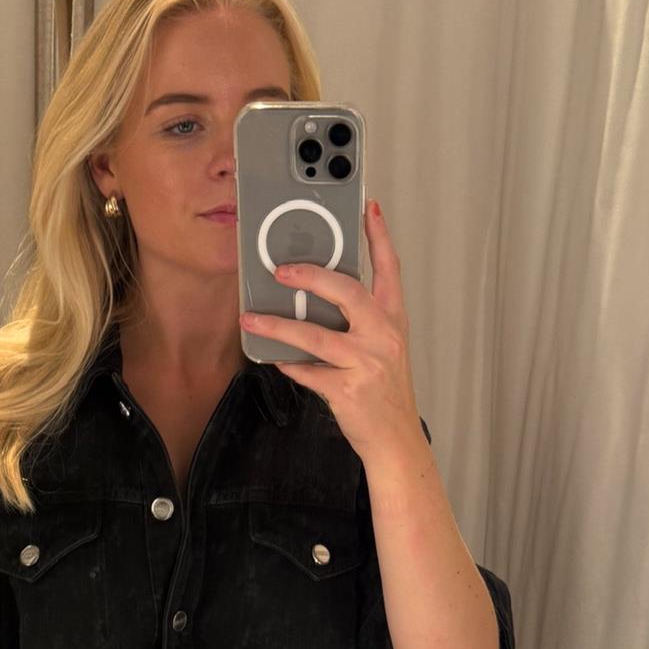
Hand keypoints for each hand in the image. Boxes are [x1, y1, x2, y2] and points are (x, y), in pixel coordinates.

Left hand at [239, 198, 425, 465]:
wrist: (396, 440)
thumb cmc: (385, 392)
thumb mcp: (384, 348)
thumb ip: (360, 321)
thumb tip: (317, 297)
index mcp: (393, 320)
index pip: (390, 270)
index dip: (379, 237)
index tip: (368, 208)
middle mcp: (383, 337)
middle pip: (348, 293)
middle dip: (313, 277)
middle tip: (282, 270)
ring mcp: (367, 364)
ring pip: (316, 336)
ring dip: (279, 327)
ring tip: (252, 318)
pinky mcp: (348, 390)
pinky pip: (308, 371)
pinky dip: (289, 364)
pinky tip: (275, 359)